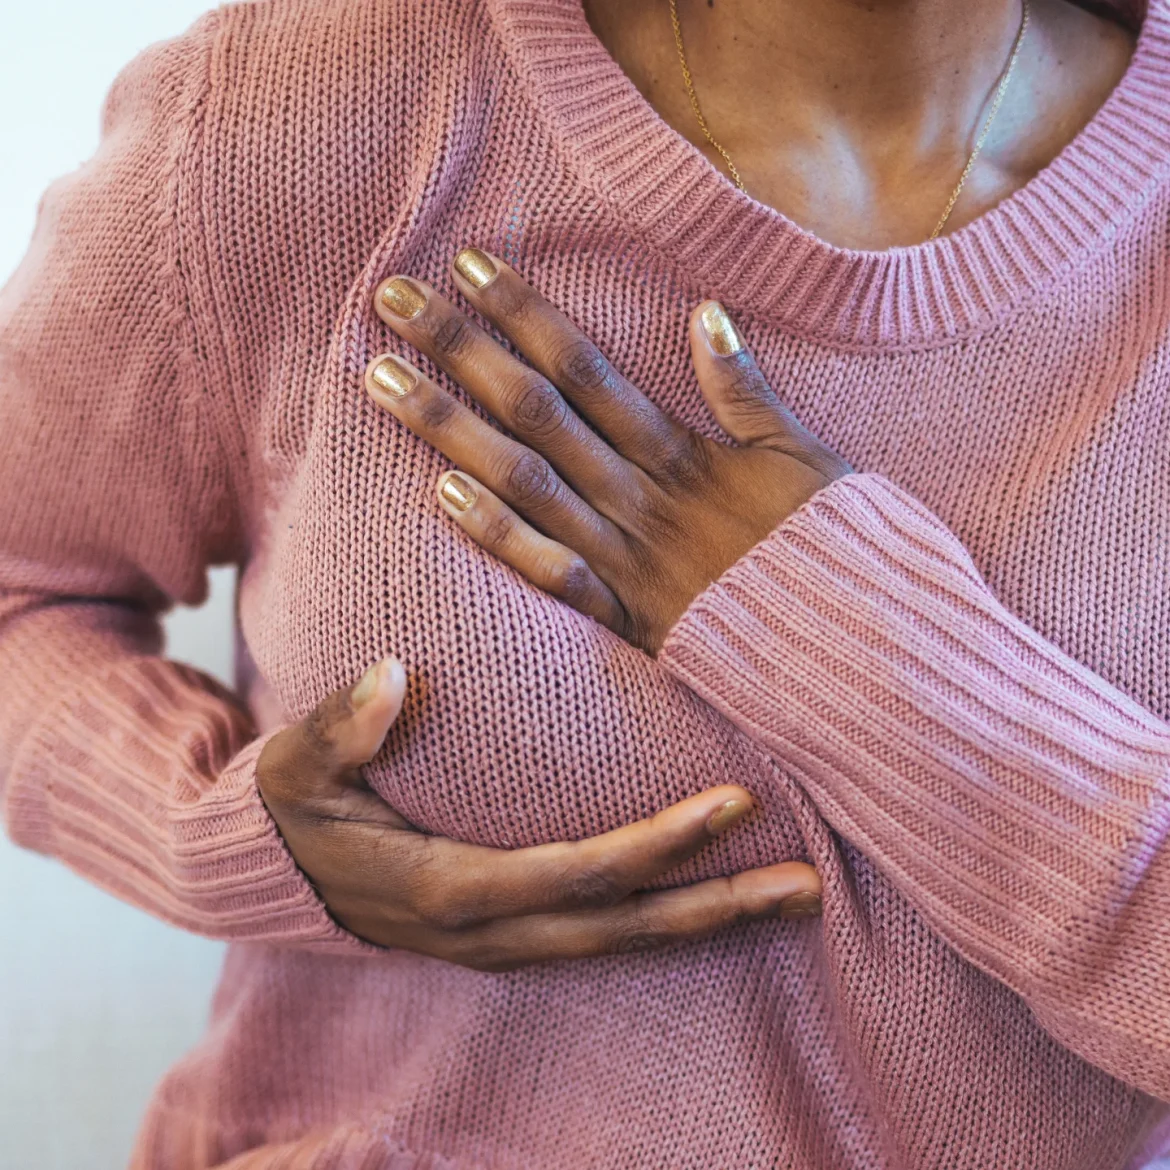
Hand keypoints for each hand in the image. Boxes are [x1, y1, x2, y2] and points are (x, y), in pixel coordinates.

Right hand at [257, 660, 822, 968]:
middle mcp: (494, 930)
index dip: (659, 845)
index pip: (579, 872)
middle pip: (626, 926)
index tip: (735, 805)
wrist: (285, 878)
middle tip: (809, 885)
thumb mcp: (297, 769)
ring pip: (627, 943)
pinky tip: (724, 899)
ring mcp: (510, 943)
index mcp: (452, 888)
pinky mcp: (517, 936)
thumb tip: (387, 674)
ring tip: (796, 898)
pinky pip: (607, 935)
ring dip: (712, 922)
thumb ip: (338, 728)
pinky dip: (672, 922)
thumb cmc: (301, 813)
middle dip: (719, 906)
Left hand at [366, 249, 849, 654]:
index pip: (585, 365)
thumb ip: (748, 387)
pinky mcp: (622, 618)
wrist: (849, 645)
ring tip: (382, 380)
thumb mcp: (803, 454)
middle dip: (460, 350)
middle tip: (389, 301)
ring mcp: (624, 557)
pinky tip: (443, 493)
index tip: (465, 264)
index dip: (522, 311)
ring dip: (451, 428)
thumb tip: (704, 311)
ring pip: (523, 480)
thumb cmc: (827, 547)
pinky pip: (552, 576)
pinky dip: (499, 538)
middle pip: (535, 409)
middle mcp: (638, 495)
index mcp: (680, 452)